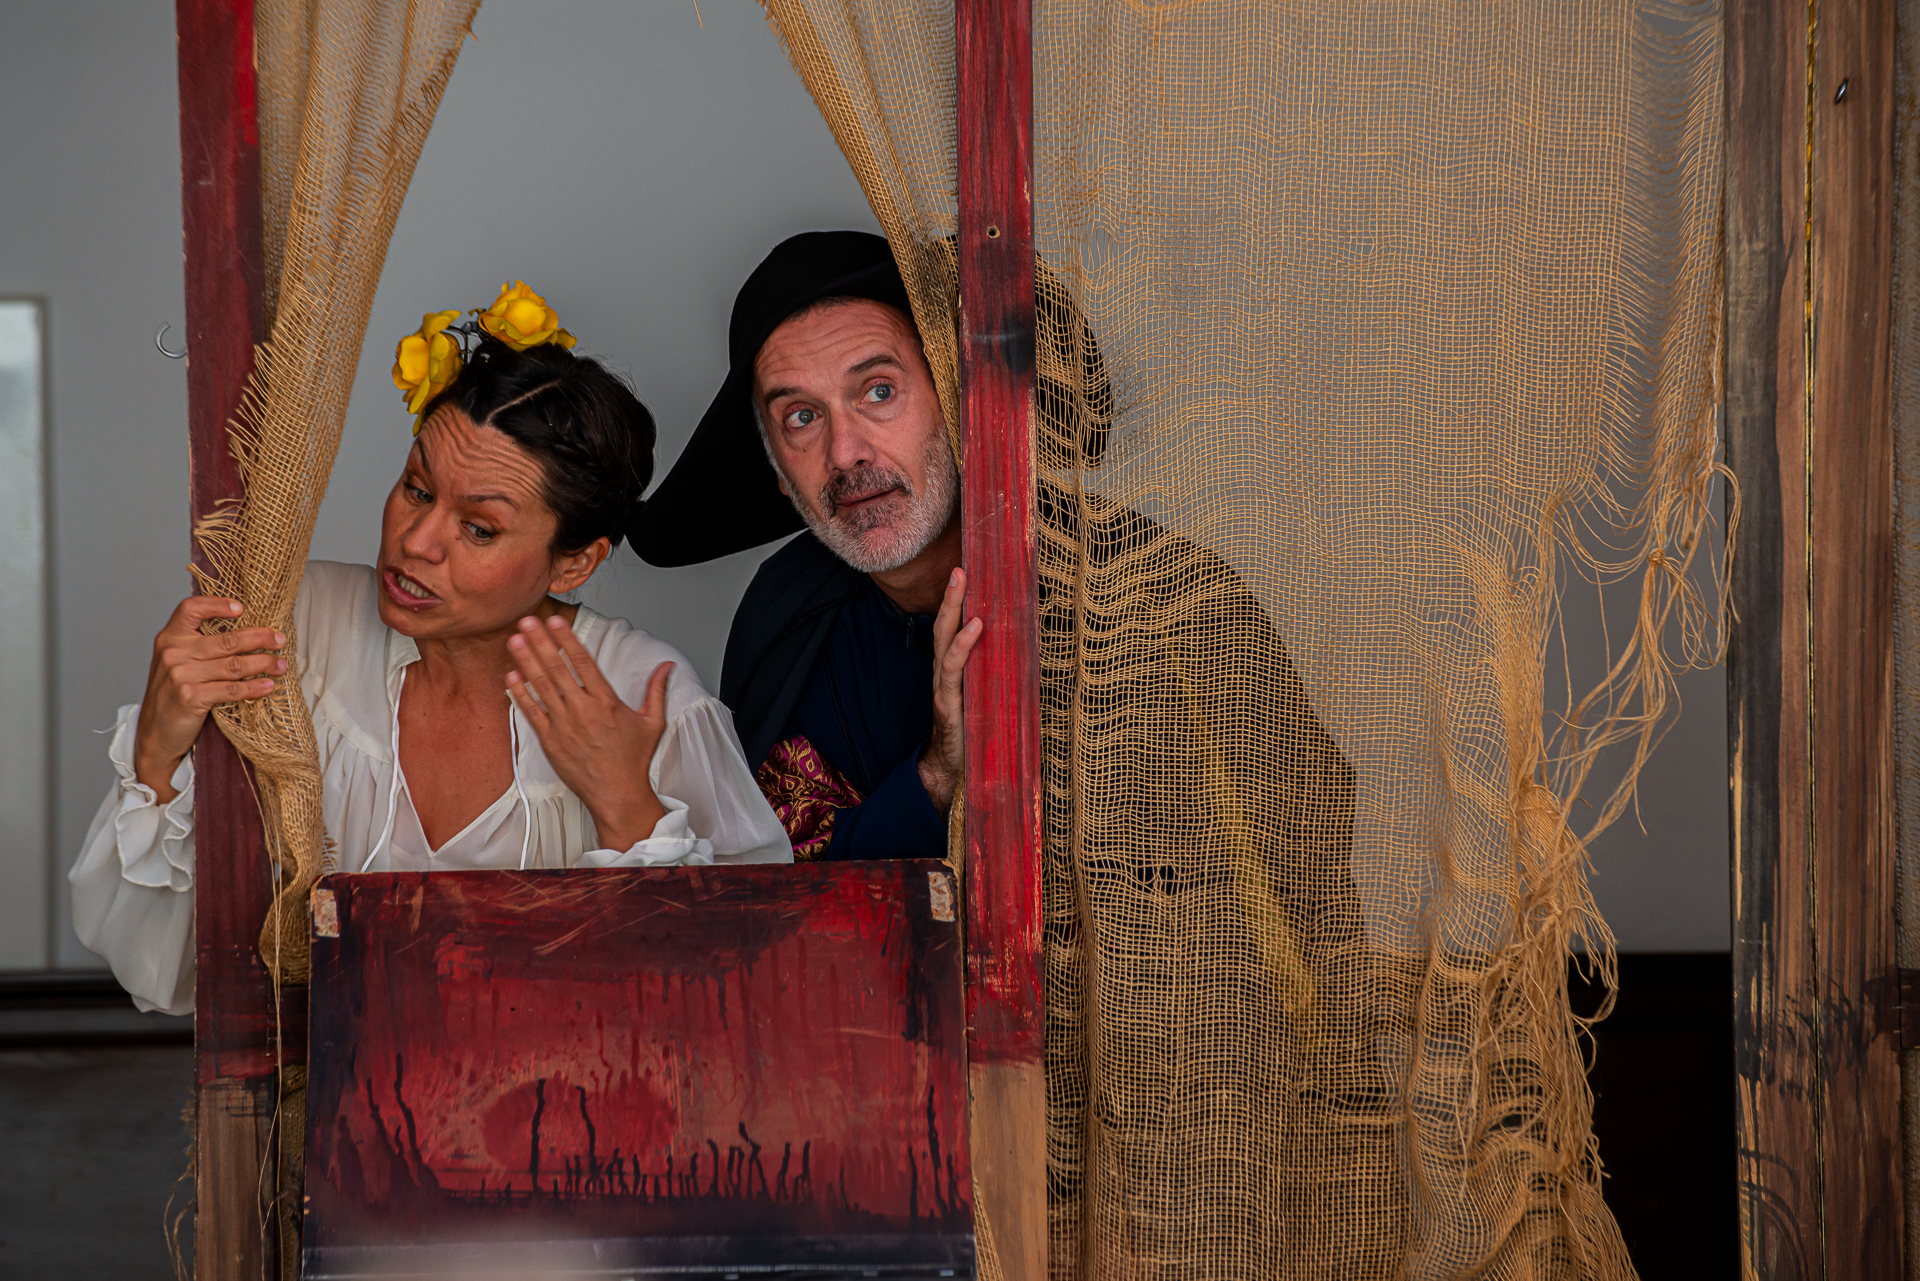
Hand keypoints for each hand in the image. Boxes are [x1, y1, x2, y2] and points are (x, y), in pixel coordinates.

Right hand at [134, 596, 286, 801]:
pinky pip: (232, 689)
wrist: (155, 733)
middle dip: (259, 638)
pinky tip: (268, 685)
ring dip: (263, 663)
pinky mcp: (190, 697)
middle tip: (280, 640)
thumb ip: (197, 644)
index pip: (190, 609)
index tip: (242, 607)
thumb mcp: (175, 662)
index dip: (217, 604)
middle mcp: (173, 653)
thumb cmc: (172, 694)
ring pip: (233, 665)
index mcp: (169, 638)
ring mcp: (181, 675)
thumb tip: (243, 630)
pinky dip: (254, 687)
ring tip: (280, 665)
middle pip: (225, 639)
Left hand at [505, 614, 672, 850]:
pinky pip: (532, 713)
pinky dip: (520, 694)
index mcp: (606, 702)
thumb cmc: (633, 761)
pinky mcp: (551, 742)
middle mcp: (583, 710)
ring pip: (541, 686)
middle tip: (527, 621)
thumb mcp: (653, 722)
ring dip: (526, 661)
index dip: (567, 639)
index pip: (582, 662)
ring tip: (514, 641)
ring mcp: (564, 726)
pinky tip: (511, 677)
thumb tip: (667, 667)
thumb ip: (657, 690)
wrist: (617, 794)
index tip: (555, 622)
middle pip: (557, 668)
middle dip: (540, 642)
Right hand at [919, 567, 981, 816]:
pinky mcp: (949, 702)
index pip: (951, 629)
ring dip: (953, 609)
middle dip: (952, 595)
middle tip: (961, 567)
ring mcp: (944, 686)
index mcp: (952, 669)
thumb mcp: (985, 697)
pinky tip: (975, 627)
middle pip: (944, 625)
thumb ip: (995, 675)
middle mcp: (944, 672)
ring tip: (963, 584)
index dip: (957, 602)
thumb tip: (1025, 651)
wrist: (948, 769)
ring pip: (944, 639)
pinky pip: (954, 668)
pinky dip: (964, 645)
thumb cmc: (971, 732)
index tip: (968, 572)